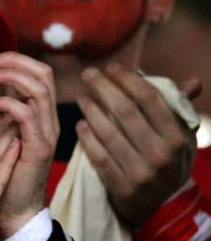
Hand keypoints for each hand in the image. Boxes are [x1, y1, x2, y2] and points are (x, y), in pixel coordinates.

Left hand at [0, 51, 59, 237]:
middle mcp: (49, 117)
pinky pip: (28, 115)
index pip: (36, 71)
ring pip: (40, 88)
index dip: (11, 59)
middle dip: (13, 60)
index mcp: (41, 110)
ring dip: (10, 75)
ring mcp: (47, 131)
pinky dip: (6, 102)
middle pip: (43, 72)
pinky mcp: (39, 147)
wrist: (10, 204)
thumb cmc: (2, 165)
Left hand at [76, 63, 197, 224]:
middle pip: (125, 111)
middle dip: (103, 88)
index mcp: (176, 136)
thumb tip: (192, 81)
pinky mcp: (121, 186)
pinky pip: (98, 157)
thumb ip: (180, 109)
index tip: (111, 67)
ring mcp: (140, 172)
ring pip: (108, 133)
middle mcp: (160, 153)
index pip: (150, 99)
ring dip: (90, 110)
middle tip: (87, 74)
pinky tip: (80, 124)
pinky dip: (87, 138)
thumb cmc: (169, 161)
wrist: (164, 205)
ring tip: (81, 97)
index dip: (128, 79)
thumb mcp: (182, 137)